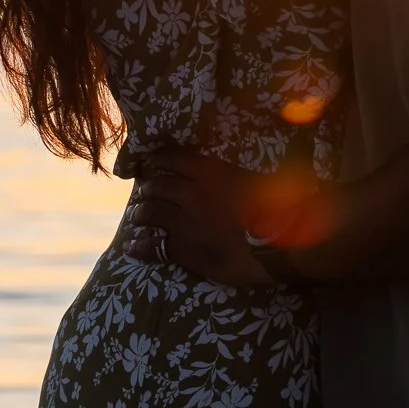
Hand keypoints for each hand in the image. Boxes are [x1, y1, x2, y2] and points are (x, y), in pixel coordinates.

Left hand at [124, 149, 272, 287]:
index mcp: (209, 173)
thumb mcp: (253, 180)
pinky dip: (140, 246)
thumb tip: (233, 174)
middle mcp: (191, 194)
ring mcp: (185, 222)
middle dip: (148, 189)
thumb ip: (235, 175)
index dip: (157, 158)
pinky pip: (154, 246)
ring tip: (136, 216)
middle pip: (157, 186)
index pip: (174, 158)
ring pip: (150, 213)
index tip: (149, 160)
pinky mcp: (183, 249)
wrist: (276, 245)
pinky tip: (132, 248)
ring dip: (140, 214)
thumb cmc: (273, 209)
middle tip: (144, 193)